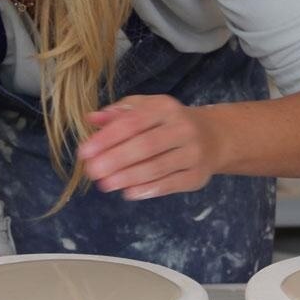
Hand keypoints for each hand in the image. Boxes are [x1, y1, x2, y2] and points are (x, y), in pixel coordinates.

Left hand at [78, 95, 219, 199]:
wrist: (215, 137)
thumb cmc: (169, 122)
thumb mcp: (147, 109)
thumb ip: (119, 113)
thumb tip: (92, 119)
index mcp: (166, 108)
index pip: (133, 122)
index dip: (107, 138)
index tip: (84, 152)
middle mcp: (182, 128)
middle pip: (145, 145)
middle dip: (115, 160)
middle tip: (92, 171)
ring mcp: (193, 153)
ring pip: (157, 167)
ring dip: (128, 177)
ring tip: (105, 184)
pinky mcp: (197, 176)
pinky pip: (170, 185)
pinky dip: (147, 190)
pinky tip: (128, 192)